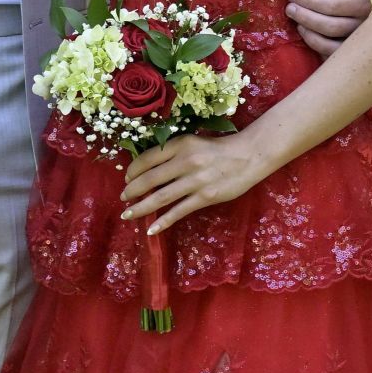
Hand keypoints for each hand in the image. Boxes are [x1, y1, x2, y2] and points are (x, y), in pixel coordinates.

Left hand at [121, 133, 268, 235]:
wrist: (249, 156)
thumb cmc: (219, 149)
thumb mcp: (193, 143)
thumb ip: (173, 153)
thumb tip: (148, 169)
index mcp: (180, 144)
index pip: (147, 158)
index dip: (133, 170)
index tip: (127, 179)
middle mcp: (185, 161)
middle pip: (149, 179)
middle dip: (132, 191)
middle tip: (123, 198)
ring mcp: (195, 180)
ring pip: (160, 197)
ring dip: (141, 208)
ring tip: (128, 214)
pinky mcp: (205, 197)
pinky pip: (178, 211)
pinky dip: (162, 221)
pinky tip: (151, 229)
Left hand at [286, 0, 371, 57]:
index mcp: (361, 2)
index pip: (335, 6)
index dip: (311, 2)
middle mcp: (362, 24)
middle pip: (332, 27)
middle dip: (306, 16)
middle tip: (289, 8)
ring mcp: (353, 41)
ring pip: (330, 44)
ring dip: (307, 31)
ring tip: (295, 19)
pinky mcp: (343, 52)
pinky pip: (328, 55)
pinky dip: (312, 43)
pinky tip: (303, 30)